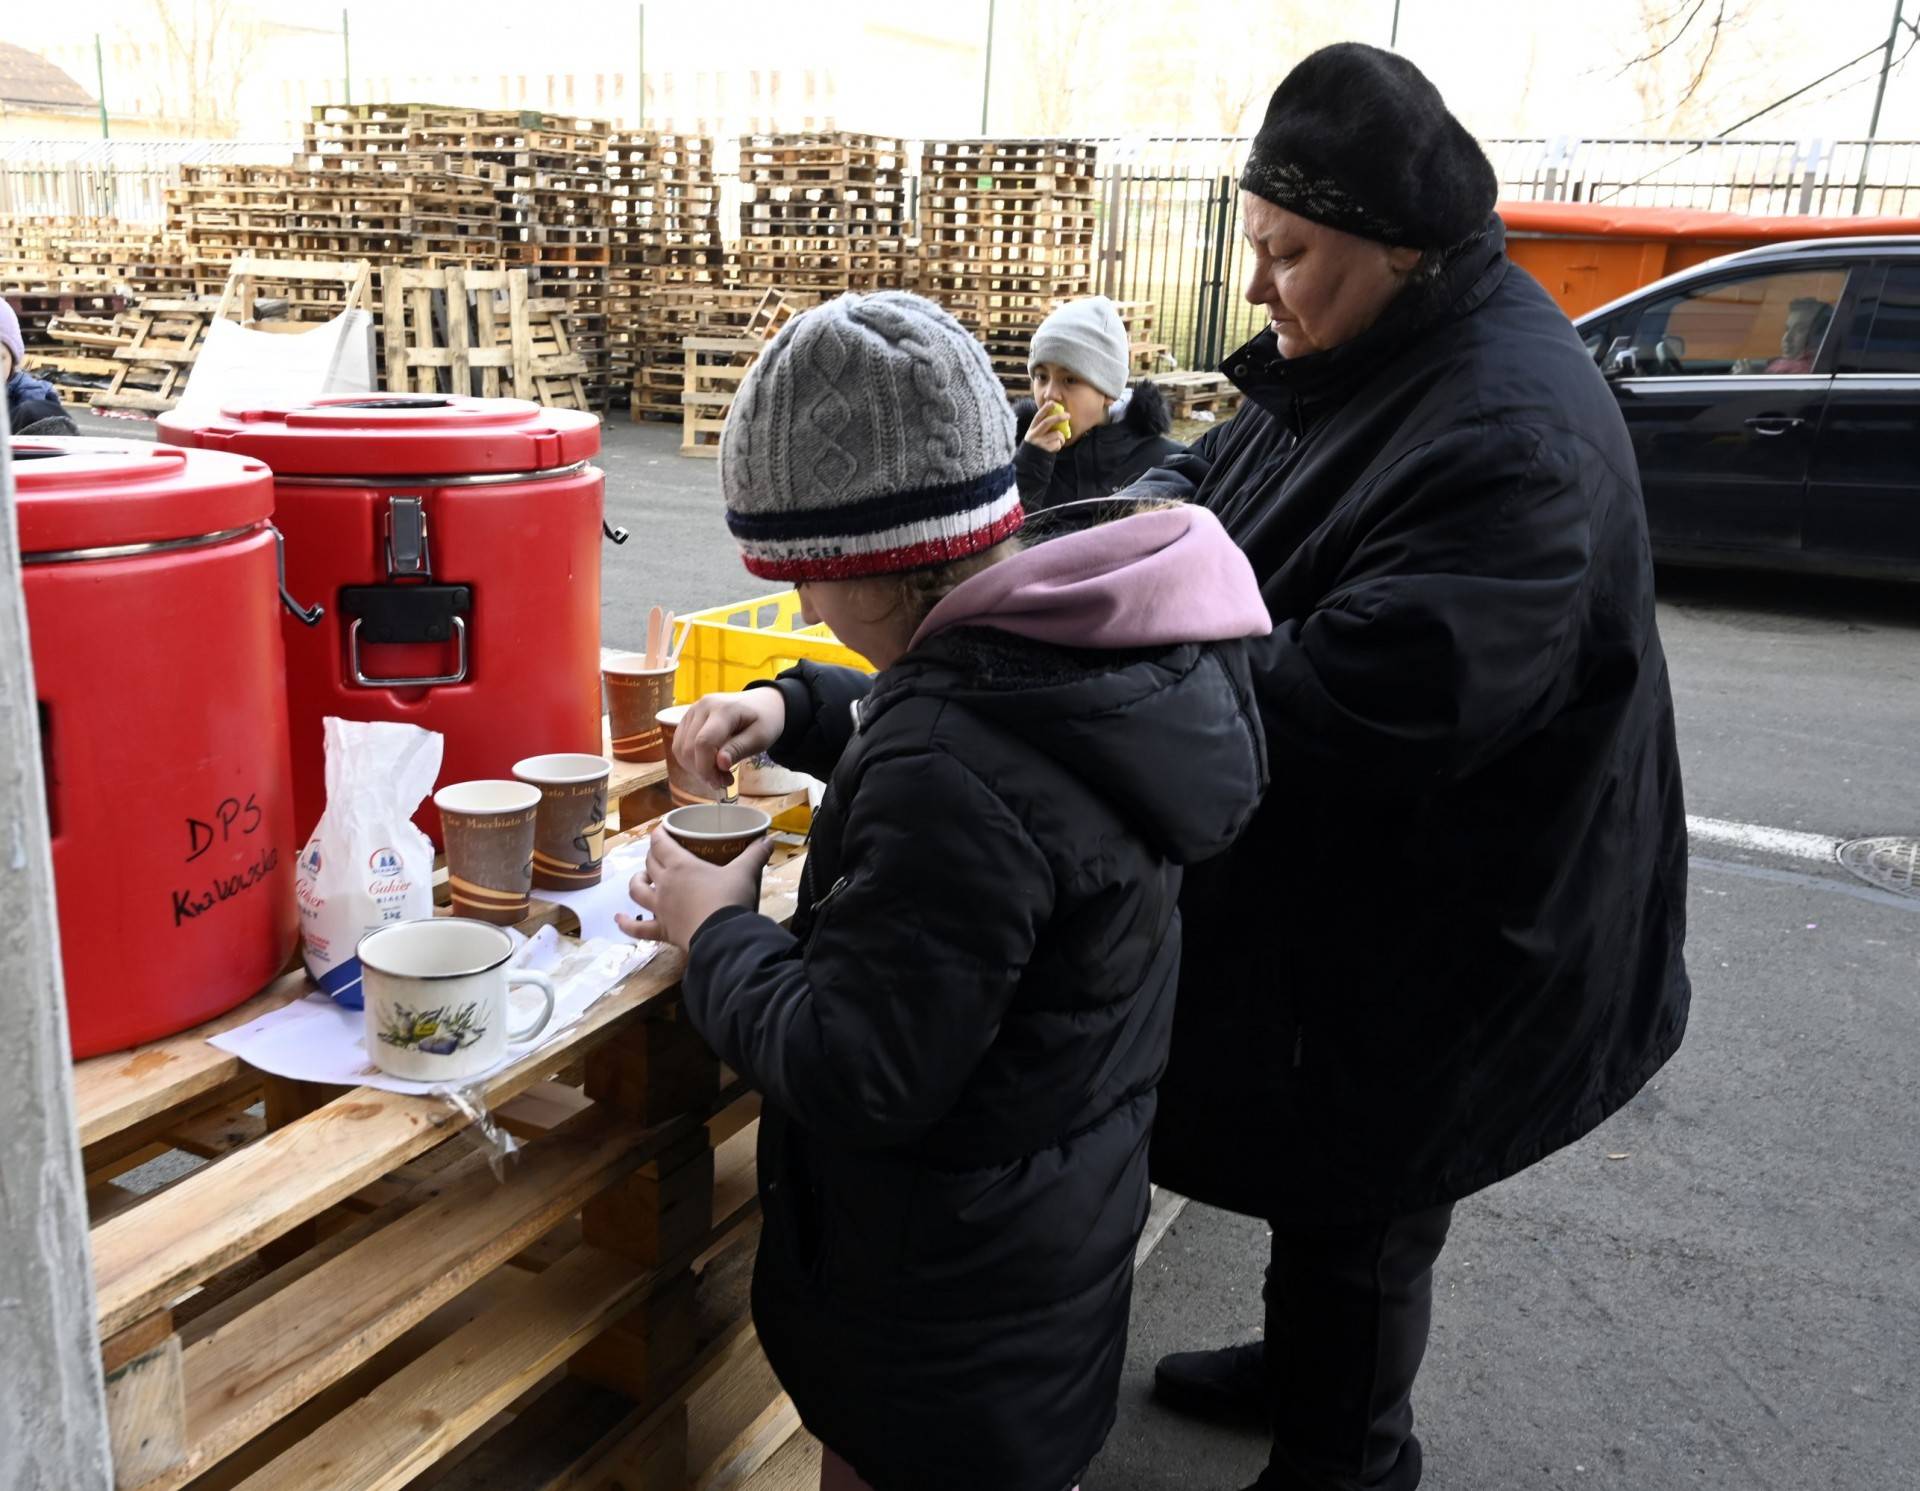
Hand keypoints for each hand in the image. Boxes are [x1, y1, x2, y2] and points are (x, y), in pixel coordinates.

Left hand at [616, 827, 774, 951]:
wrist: (723, 937)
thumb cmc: (730, 899)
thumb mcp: (745, 872)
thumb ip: (755, 855)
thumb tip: (769, 840)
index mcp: (681, 865)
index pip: (661, 843)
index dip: (659, 833)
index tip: (663, 829)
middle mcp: (665, 884)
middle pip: (650, 863)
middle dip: (653, 855)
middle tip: (662, 853)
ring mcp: (660, 908)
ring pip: (637, 890)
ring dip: (637, 881)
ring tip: (641, 878)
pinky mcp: (662, 931)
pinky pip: (638, 928)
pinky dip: (626, 924)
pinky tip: (618, 919)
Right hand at [675, 689, 785, 792]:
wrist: (762, 703)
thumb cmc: (765, 721)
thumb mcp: (760, 737)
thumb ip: (739, 749)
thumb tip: (720, 764)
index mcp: (724, 709)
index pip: (703, 742)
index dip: (707, 768)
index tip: (721, 783)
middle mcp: (702, 706)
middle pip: (688, 747)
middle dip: (703, 771)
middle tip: (724, 781)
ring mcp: (692, 710)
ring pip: (680, 748)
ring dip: (695, 768)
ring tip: (718, 773)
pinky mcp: (688, 718)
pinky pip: (679, 744)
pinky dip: (690, 760)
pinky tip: (708, 764)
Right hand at [1024, 401, 1068, 453]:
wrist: (1032, 459)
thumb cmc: (1039, 442)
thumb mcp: (1038, 432)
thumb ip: (1045, 425)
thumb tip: (1059, 414)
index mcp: (1032, 427)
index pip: (1038, 416)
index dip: (1045, 408)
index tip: (1053, 403)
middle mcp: (1034, 434)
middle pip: (1047, 422)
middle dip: (1058, 417)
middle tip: (1068, 415)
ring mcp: (1039, 442)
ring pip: (1057, 434)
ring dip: (1062, 437)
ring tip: (1059, 440)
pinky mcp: (1045, 449)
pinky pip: (1058, 443)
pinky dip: (1060, 444)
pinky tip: (1055, 447)